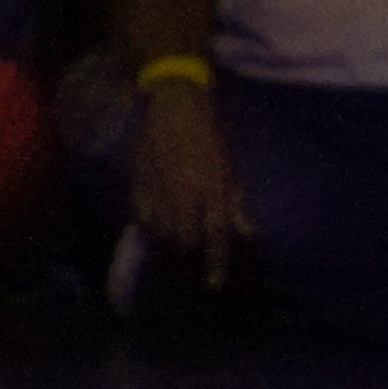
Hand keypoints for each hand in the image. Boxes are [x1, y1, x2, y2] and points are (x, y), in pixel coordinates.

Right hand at [128, 74, 250, 280]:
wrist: (175, 104)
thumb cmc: (209, 133)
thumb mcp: (229, 167)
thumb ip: (235, 203)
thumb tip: (249, 234)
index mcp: (212, 191)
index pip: (216, 239)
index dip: (215, 265)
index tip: (213, 284)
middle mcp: (185, 194)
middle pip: (184, 239)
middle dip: (189, 246)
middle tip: (192, 242)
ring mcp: (159, 187)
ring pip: (161, 230)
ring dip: (168, 237)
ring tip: (172, 233)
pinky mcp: (138, 178)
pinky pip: (140, 212)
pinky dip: (147, 221)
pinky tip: (153, 219)